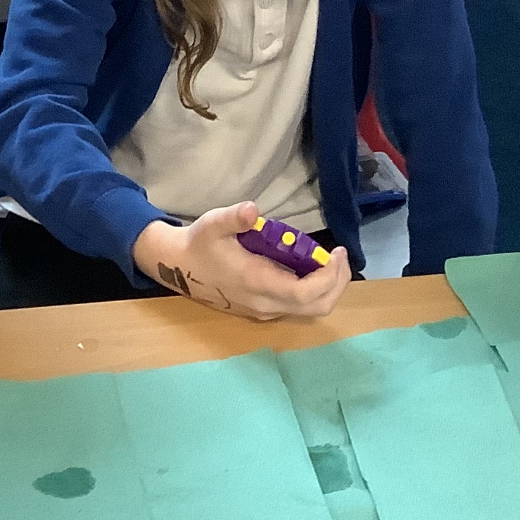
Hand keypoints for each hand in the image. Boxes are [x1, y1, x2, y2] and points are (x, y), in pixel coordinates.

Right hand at [135, 202, 351, 321]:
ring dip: (329, 289)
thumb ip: (232, 217)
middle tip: (340, 257)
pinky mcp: (263, 310)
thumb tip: (252, 208)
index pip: (305, 293)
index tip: (335, 252)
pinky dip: (315, 291)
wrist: (178, 268)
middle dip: (337, 283)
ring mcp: (264, 310)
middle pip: (317, 307)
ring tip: (332, 262)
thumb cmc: (199, 244)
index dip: (329, 276)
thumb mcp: (212, 224)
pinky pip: (299, 308)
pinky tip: (312, 268)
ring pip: (310, 311)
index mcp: (257, 283)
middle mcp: (264, 303)